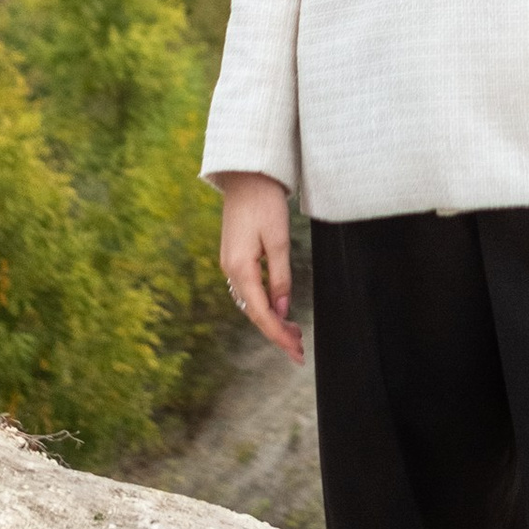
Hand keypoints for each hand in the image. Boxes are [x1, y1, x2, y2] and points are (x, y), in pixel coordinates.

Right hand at [217, 173, 302, 360]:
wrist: (246, 177)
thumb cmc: (264, 203)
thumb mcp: (278, 241)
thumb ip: (280, 278)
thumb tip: (281, 311)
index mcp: (240, 268)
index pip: (261, 312)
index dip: (279, 335)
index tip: (296, 351)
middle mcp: (230, 270)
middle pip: (254, 312)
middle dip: (276, 332)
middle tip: (299, 350)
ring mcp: (230, 264)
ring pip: (251, 303)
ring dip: (271, 320)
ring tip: (293, 334)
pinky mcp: (234, 257)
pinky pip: (248, 290)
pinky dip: (264, 304)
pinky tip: (277, 310)